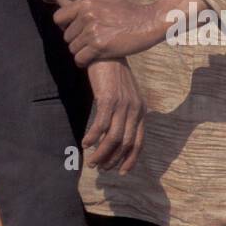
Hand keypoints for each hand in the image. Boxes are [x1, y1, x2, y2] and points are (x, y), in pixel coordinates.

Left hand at [53, 0, 165, 65]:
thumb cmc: (126, 9)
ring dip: (81, 51)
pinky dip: (84, 61)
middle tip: (91, 39)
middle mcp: (87, 16)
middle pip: (66, 36)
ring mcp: (93, 31)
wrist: (148, 23)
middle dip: (76, 40)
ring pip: (73, 49)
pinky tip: (93, 58)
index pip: (58, 18)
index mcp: (85, 2)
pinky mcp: (100, 46)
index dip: (66, 25)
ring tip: (94, 47)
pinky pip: (80, 59)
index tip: (78, 28)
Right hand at [83, 59, 145, 173]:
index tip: (121, 171)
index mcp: (140, 110)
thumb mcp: (122, 95)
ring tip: (91, 161)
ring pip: (114, 137)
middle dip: (113, 159)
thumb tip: (113, 132)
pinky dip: (93, 137)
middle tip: (100, 168)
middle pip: (126, 143)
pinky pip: (101, 125)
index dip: (130, 159)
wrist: (105, 53)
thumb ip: (122, 113)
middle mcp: (135, 109)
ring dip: (102, 153)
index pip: (139, 141)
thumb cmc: (111, 75)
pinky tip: (84, 143)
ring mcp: (122, 104)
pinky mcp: (108, 99)